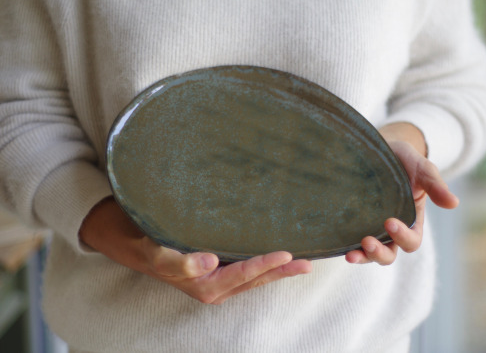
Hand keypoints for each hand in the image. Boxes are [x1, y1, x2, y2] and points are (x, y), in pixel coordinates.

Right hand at [79, 197, 311, 303]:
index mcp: (204, 286)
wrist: (133, 243)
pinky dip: (262, 263)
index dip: (264, 265)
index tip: (285, 254)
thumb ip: (182, 262)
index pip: (241, 275)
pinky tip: (274, 255)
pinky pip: (245, 268)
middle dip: (280, 272)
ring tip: (301, 263)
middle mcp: (214, 286)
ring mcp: (217, 279)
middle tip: (307, 264)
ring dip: (277, 270)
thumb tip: (210, 263)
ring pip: (253, 276)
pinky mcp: (217, 268)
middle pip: (254, 279)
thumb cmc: (147, 246)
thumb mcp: (159, 254)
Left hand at [345, 123, 458, 264]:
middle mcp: (391, 230)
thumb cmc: (404, 160)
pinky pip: (349, 241)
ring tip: (350, 255)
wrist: (378, 149)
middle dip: (379, 253)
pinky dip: (344, 246)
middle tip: (367, 242)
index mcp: (411, 221)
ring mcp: (370, 227)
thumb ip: (435, 185)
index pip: (411, 240)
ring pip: (368, 253)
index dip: (403, 236)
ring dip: (361, 256)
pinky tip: (335, 247)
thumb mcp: (421, 168)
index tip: (389, 222)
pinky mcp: (351, 222)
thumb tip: (454, 203)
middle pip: (389, 254)